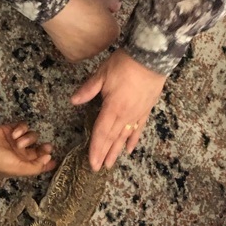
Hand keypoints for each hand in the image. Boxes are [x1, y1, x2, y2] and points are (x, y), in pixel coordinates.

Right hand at [42, 0, 120, 62]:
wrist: (59, 10)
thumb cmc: (82, 3)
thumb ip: (113, 3)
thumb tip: (117, 7)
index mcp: (113, 33)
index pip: (111, 31)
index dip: (103, 24)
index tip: (95, 18)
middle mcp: (102, 47)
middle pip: (100, 42)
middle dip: (95, 34)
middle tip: (84, 24)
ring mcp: (88, 54)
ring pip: (88, 49)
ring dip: (84, 42)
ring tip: (75, 29)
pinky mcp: (74, 57)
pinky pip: (76, 53)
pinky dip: (72, 47)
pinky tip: (69, 36)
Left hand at [72, 49, 165, 169]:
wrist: (152, 57)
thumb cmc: (125, 64)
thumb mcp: (102, 74)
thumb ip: (88, 89)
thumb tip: (73, 101)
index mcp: (112, 108)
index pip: (101, 133)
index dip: (96, 149)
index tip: (92, 162)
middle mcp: (125, 115)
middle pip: (112, 138)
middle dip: (104, 154)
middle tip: (98, 168)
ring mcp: (137, 114)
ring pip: (125, 137)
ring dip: (117, 151)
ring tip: (111, 163)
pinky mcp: (146, 110)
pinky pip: (138, 128)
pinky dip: (133, 139)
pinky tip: (129, 149)